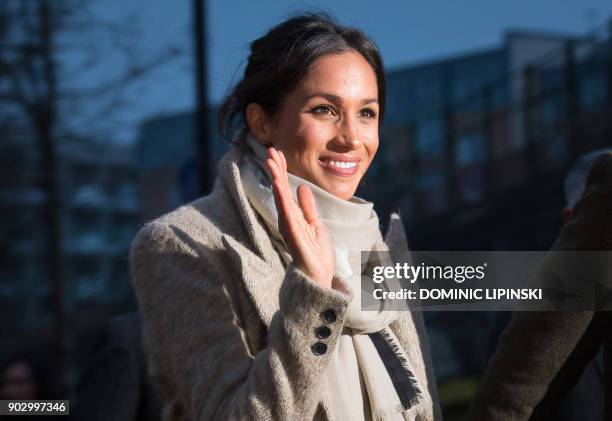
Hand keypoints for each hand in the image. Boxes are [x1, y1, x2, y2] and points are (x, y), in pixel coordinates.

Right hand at [265, 147, 335, 287]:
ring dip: (276, 177)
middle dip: (276, 169)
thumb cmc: (316, 255)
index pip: (286, 188)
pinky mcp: (293, 232)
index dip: (282, 170)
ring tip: (271, 160)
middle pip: (280, 189)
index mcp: (294, 216)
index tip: (278, 153)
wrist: (320, 276)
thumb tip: (302, 188)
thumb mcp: (315, 225)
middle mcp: (288, 218)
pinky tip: (278, 182)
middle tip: (270, 149)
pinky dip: (281, 196)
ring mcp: (289, 225)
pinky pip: (286, 211)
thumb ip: (308, 208)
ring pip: (280, 196)